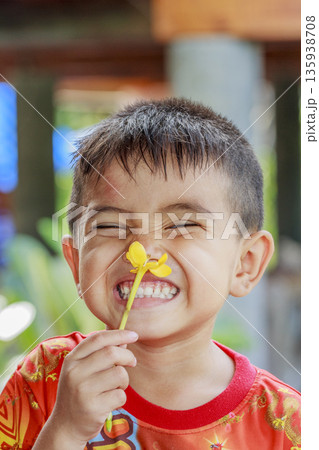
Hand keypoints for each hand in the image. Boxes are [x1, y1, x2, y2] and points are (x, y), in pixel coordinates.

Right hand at [46, 330, 137, 445]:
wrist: (66, 426)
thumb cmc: (80, 392)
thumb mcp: (83, 370)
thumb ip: (101, 354)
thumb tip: (125, 339)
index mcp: (72, 360)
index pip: (98, 339)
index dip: (119, 334)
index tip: (134, 335)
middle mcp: (74, 373)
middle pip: (111, 353)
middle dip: (128, 356)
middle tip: (132, 362)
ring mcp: (83, 391)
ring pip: (119, 374)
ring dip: (124, 380)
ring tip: (115, 387)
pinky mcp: (93, 408)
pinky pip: (120, 395)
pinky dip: (120, 397)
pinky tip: (109, 402)